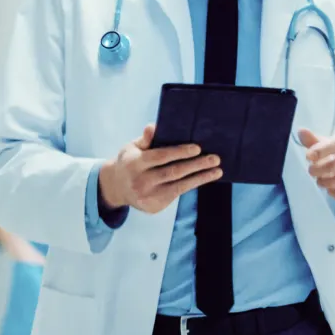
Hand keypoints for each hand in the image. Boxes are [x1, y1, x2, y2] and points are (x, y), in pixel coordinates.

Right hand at [98, 125, 222, 214]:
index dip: (180, 152)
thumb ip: (145, 139)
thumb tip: (153, 127)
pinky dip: (192, 185)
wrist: (116, 188)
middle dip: (196, 165)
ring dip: (200, 177)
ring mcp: (147, 196)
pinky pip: (177, 194)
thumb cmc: (130, 161)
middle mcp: (140, 181)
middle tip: (215, 158)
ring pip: (179, 186)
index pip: (160, 157)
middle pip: (173, 172)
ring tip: (217, 170)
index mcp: (134, 163)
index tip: (198, 148)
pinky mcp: (154, 207)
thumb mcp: (132, 147)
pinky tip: (204, 178)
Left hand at [297, 129, 334, 206]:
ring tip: (321, 180)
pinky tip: (332, 188)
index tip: (308, 156)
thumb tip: (301, 131)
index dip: (321, 150)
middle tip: (311, 171)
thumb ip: (313, 140)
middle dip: (317, 170)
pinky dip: (332, 192)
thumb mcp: (328, 146)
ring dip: (323, 182)